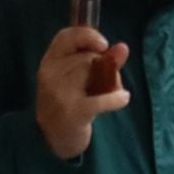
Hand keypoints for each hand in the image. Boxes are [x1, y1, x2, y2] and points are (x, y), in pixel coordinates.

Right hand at [36, 27, 129, 160]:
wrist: (54, 138)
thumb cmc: (69, 101)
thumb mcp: (80, 77)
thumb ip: (103, 61)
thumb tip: (123, 47)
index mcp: (50, 61)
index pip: (65, 37)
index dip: (87, 35)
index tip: (103, 44)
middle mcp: (50, 74)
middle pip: (88, 58)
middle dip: (103, 67)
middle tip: (102, 83)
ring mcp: (59, 93)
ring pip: (96, 74)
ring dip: (111, 83)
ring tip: (107, 94)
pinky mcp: (72, 112)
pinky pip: (101, 99)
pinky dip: (116, 98)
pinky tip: (123, 98)